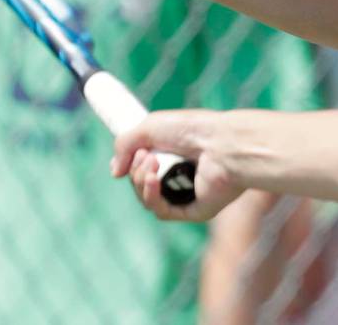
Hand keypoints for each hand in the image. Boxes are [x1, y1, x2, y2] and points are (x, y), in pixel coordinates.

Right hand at [111, 110, 244, 221]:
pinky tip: (153, 180)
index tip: (130, 153)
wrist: (221, 143)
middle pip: (143, 184)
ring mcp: (188, 194)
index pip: (145, 166)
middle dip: (137, 170)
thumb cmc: (192, 129)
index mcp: (176, 155)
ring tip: (151, 162)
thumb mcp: (149, 127)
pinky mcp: (194, 210)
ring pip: (149, 199)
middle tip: (145, 155)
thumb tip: (116, 172)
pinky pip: (163, 211)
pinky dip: (151, 197)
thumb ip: (125, 145)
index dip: (133, 162)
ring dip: (141, 181)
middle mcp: (182, 175)